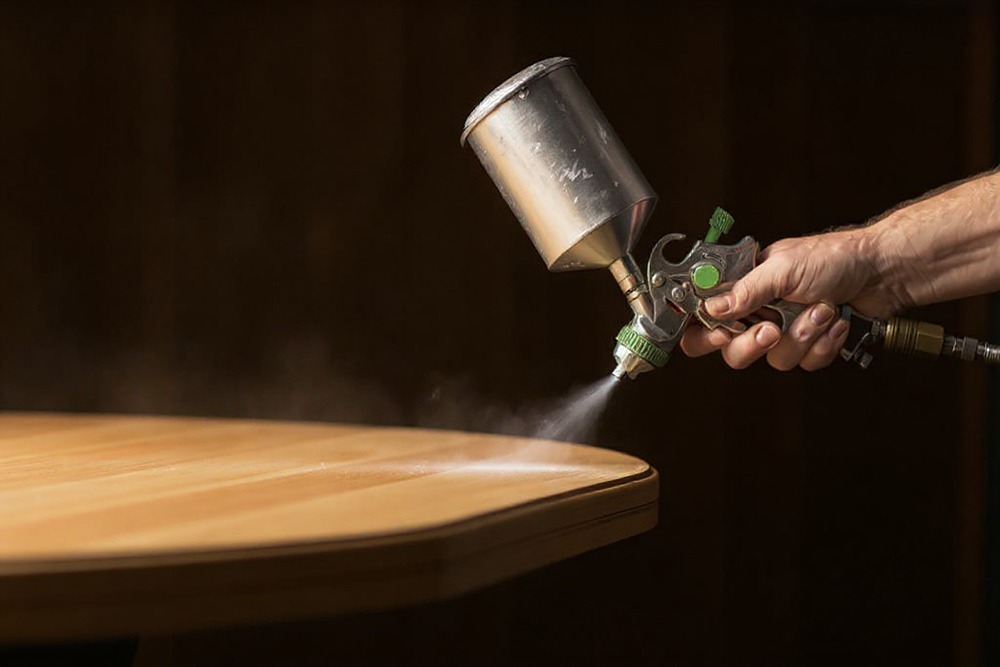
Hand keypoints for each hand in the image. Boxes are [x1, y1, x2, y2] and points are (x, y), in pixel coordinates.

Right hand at [679, 228, 895, 370]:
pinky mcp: (809, 345)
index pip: (706, 317)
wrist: (881, 272)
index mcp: (745, 287)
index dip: (705, 333)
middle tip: (772, 329)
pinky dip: (824, 343)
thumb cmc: (834, 257)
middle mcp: (760, 311)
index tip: (721, 333)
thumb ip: (747, 290)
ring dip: (803, 335)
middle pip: (733, 349)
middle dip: (756, 343)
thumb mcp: (784, 268)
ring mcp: (785, 331)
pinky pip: (805, 362)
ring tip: (821, 310)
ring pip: (774, 359)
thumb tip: (712, 307)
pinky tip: (834, 321)